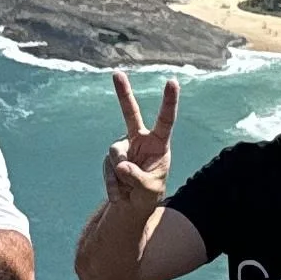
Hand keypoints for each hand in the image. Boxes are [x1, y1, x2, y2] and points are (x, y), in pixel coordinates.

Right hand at [103, 71, 177, 209]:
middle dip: (123, 93)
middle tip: (116, 73)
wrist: (133, 205)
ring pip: (116, 152)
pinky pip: (108, 168)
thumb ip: (138, 178)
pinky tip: (120, 194)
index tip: (172, 81)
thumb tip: (120, 166)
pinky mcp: (110, 158)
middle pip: (130, 113)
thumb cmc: (149, 193)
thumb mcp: (149, 189)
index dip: (169, 101)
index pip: (165, 120)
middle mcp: (139, 139)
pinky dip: (113, 185)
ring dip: (121, 174)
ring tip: (129, 189)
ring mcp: (123, 147)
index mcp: (158, 143)